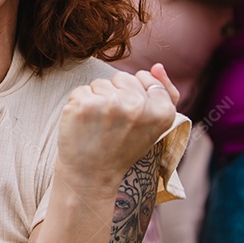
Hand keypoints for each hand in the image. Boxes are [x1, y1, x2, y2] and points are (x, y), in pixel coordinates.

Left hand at [58, 64, 177, 188]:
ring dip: (96, 100)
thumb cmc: (122, 149)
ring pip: (100, 83)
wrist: (91, 176)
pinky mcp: (84, 105)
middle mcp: (139, 106)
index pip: (146, 78)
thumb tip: (157, 66)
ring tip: (98, 126)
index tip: (130, 119)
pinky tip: (83, 126)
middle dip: (115, 95)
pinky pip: (80, 90)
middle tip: (113, 125)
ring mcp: (110, 104)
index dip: (134, 96)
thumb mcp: (154, 125)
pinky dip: (78, 105)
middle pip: (122, 77)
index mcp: (163, 111)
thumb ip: (165, 93)